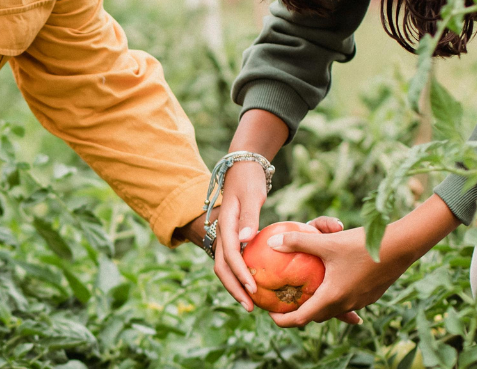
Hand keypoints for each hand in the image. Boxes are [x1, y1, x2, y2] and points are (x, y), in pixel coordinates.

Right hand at [208, 161, 267, 309]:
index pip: (230, 255)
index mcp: (225, 225)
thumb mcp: (251, 195)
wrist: (241, 168)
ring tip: (251, 303)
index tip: (253, 289)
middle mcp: (221, 234)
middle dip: (234, 289)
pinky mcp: (231, 239)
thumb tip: (246, 239)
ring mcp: (225, 237)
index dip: (240, 274)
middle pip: (222, 268)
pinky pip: (233, 262)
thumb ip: (248, 216)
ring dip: (235, 286)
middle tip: (250, 307)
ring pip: (224, 267)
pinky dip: (240, 276)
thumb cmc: (249, 179)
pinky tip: (255, 285)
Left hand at [263, 196, 459, 326]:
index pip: (301, 319)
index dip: (283, 320)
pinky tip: (334, 282)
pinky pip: (348, 301)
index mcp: (332, 297)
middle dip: (300, 312)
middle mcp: (346, 303)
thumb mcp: (327, 242)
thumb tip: (272, 241)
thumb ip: (298, 242)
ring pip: (333, 309)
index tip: (271, 313)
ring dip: (320, 304)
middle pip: (316, 316)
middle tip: (287, 299)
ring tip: (308, 291)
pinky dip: (336, 296)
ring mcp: (361, 301)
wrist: (401, 246)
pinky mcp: (371, 294)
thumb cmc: (362, 244)